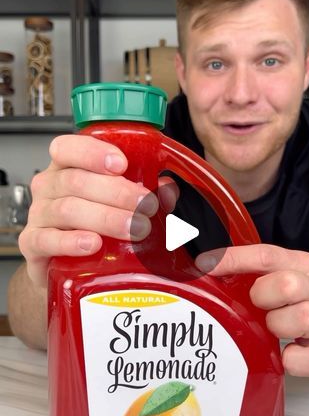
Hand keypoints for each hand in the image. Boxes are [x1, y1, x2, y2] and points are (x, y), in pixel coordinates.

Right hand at [19, 134, 177, 289]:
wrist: (69, 266)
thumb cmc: (94, 227)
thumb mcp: (122, 205)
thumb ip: (147, 193)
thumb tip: (167, 191)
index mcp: (68, 168)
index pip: (68, 148)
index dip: (93, 152)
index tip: (122, 164)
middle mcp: (50, 187)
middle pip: (76, 180)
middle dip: (117, 192)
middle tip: (145, 207)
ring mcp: (39, 215)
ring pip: (67, 209)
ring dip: (105, 218)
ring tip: (134, 229)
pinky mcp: (33, 245)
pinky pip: (46, 240)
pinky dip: (71, 242)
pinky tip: (92, 244)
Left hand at [195, 244, 308, 378]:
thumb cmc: (306, 302)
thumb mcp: (286, 276)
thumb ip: (254, 273)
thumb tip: (205, 273)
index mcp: (302, 266)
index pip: (266, 256)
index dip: (233, 260)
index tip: (205, 266)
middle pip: (288, 284)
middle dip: (263, 296)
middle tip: (257, 306)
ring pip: (303, 317)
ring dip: (278, 325)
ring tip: (273, 330)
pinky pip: (304, 360)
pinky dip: (288, 360)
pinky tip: (284, 354)